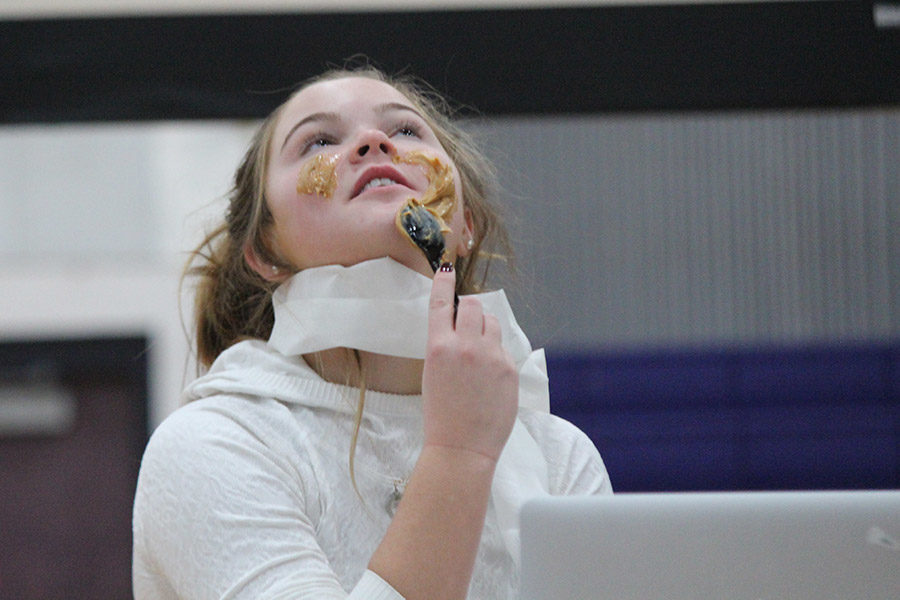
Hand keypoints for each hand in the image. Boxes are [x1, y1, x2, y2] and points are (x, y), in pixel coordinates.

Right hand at [421, 263, 517, 461]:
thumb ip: (447, 347)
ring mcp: (490, 356)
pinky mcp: (509, 368)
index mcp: (439, 347)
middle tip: (467, 319)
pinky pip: (503, 348)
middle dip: (470, 308)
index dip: (443, 282)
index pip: (441, 303)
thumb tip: (462, 328)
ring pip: (492, 322)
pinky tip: (489, 376)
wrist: (461, 448)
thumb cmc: (442, 415)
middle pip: (473, 305)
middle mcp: (466, 346)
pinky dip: (496, 354)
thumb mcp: (433, 374)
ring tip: (478, 350)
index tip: (447, 268)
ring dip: (485, 326)